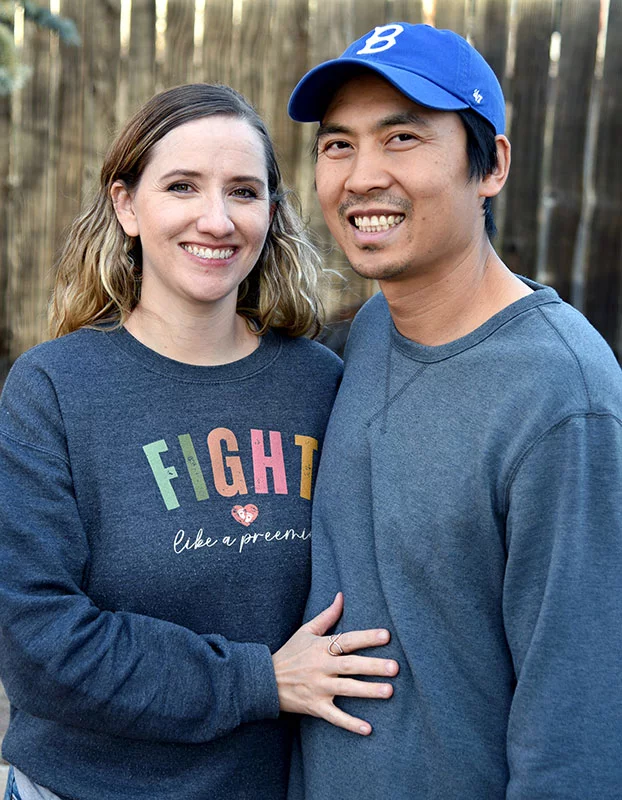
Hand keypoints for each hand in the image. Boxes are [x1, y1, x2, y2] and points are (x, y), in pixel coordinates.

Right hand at [272, 592, 397, 734]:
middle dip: (373, 666)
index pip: (347, 640)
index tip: (387, 635)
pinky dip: (350, 724)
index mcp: (321, 647)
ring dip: (368, 691)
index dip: (366, 637)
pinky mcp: (315, 706)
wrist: (265, 680)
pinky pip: (335, 716)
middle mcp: (321, 667)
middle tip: (395, 667)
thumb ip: (327, 615)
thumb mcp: (306, 631)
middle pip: (351, 665)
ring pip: (347, 689)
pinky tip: (368, 729)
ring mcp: (318, 688)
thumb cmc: (290, 653)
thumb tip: (341, 596)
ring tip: (389, 691)